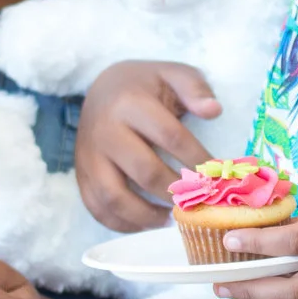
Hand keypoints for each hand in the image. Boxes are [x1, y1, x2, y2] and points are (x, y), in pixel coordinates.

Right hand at [76, 60, 219, 230]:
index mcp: (130, 103)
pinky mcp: (81, 175)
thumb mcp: (171, 74)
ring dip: (148, 215)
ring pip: (115, 198)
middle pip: (144, 171)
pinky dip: (122, 224)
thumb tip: (214, 111)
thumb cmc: (144, 85)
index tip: (216, 174)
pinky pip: (97, 208)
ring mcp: (89, 156)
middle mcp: (105, 131)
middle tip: (198, 200)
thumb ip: (195, 88)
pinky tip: (147, 223)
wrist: (100, 89)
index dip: (197, 158)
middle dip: (176, 191)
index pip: (170, 136)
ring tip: (172, 217)